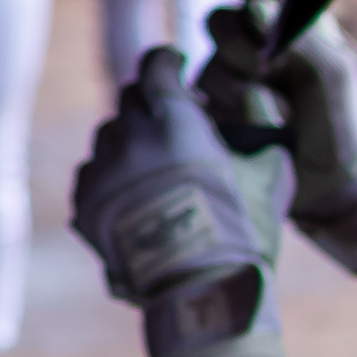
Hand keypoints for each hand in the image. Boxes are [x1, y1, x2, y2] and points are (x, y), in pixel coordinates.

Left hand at [69, 48, 286, 356]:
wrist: (200, 293)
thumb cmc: (243, 232)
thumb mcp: (272, 176)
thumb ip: (262, 129)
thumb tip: (256, 101)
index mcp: (173, 120)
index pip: (155, 65)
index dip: (167, 62)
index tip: (175, 67)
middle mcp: (129, 137)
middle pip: (129, 99)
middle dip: (150, 104)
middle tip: (172, 124)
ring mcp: (101, 171)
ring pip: (108, 138)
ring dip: (130, 143)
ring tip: (155, 169)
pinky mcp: (84, 205)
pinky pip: (92, 176)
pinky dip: (111, 178)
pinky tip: (136, 199)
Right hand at [206, 8, 356, 249]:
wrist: (333, 182)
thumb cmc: (341, 121)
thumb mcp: (336, 74)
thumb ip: (304, 36)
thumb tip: (256, 6)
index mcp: (286, 24)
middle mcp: (250, 46)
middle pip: (220, 22)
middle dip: (245, 48)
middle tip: (272, 71)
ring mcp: (225, 78)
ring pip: (210, 66)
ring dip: (245, 92)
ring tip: (280, 115)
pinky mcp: (210, 112)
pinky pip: (200, 103)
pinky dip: (234, 116)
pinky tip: (258, 128)